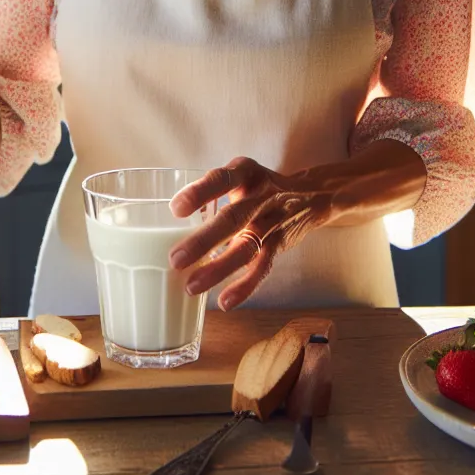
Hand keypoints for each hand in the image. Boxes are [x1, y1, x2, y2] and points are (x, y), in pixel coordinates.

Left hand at [166, 157, 332, 310]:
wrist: (309, 196)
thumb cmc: (257, 189)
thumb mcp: (239, 178)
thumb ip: (210, 193)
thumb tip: (165, 220)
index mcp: (246, 173)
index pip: (222, 179)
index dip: (200, 193)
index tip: (175, 209)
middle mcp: (261, 196)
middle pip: (232, 218)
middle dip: (203, 241)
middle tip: (175, 260)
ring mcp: (272, 222)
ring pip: (246, 247)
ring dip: (219, 269)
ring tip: (191, 287)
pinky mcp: (280, 244)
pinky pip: (263, 267)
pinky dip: (245, 286)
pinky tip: (225, 301)